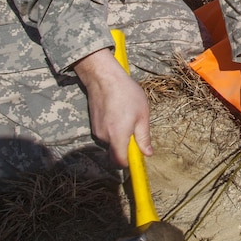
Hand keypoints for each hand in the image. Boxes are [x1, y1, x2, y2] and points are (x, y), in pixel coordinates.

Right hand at [75, 47, 151, 165]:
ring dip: (119, 135)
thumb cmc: (126, 94)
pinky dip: (112, 128)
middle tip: (135, 129)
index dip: (129, 162)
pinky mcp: (93, 123)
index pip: (120, 162)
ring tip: (127, 116)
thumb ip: (144, 137)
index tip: (137, 156)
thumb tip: (148, 153)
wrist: (104, 78)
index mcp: (117, 137)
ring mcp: (96, 130)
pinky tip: (118, 112)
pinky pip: (105, 133)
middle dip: (125, 146)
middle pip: (115, 152)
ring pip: (110, 141)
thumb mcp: (142, 115)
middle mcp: (104, 137)